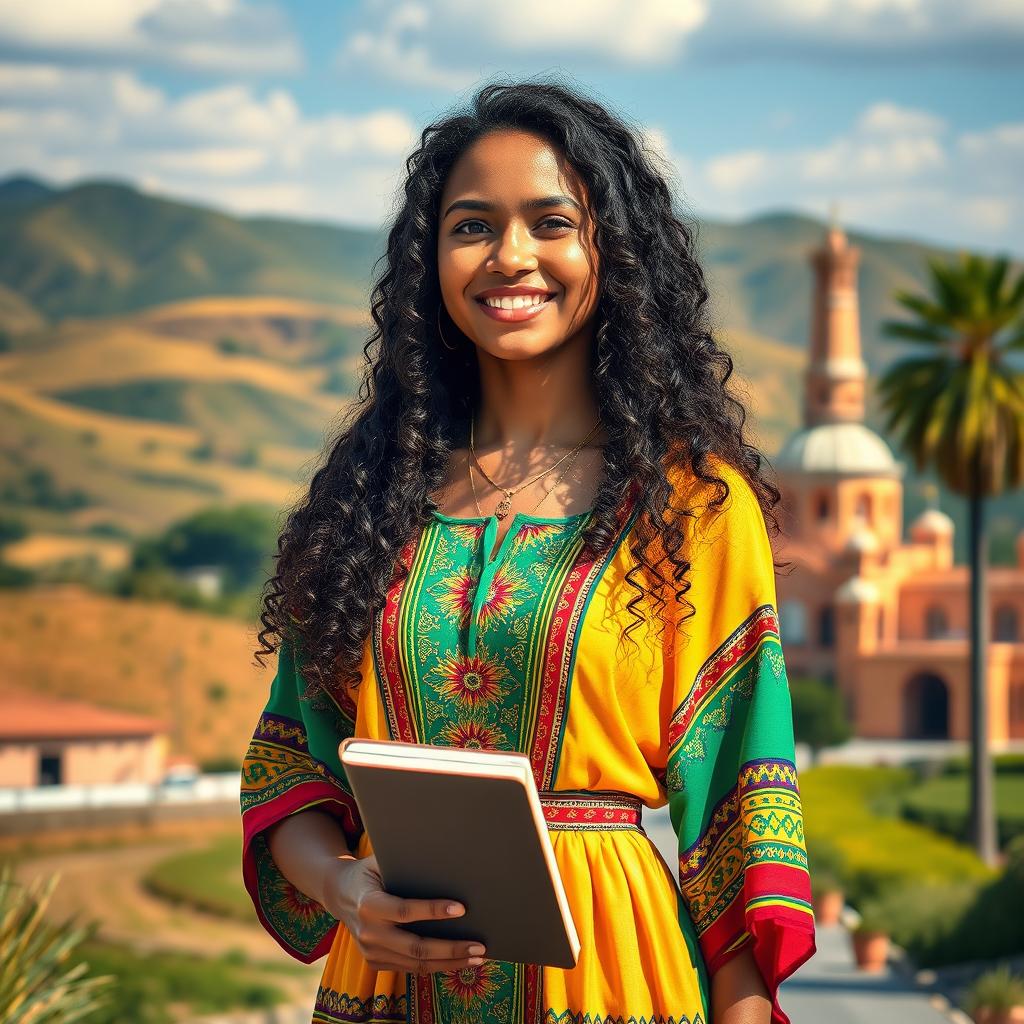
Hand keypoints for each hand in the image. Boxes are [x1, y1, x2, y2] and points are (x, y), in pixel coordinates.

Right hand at [323, 854, 486, 974]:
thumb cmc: (370, 870)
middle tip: (479, 945)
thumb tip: (446, 859)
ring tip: (477, 957)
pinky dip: (436, 966)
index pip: (405, 910)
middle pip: (416, 947)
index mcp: (369, 903)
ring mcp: (371, 952)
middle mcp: (368, 932)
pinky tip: (457, 961)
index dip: (434, 910)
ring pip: (416, 963)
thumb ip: (407, 864)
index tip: (462, 909)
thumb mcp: (381, 860)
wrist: (339, 893)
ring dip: (449, 962)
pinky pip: (410, 968)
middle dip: (450, 948)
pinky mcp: (375, 962)